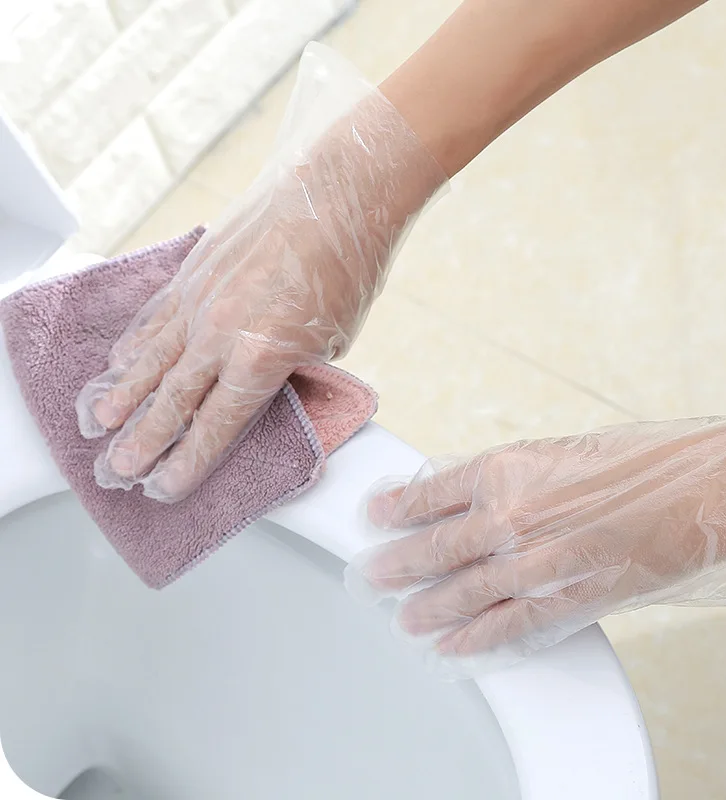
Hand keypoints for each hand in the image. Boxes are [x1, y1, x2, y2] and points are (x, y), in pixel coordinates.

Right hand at [76, 44, 444, 502]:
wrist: (336, 193)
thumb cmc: (346, 266)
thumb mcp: (333, 340)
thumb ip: (294, 369)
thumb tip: (270, 386)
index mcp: (262, 359)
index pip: (216, 425)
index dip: (189, 461)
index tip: (166, 485)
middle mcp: (221, 334)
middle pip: (173, 401)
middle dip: (144, 441)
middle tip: (119, 470)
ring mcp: (200, 300)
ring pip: (151, 359)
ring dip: (124, 396)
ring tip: (101, 423)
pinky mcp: (193, 271)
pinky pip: (154, 317)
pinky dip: (134, 343)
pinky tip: (120, 361)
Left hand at [346, 414, 725, 673]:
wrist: (694, 491)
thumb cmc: (629, 464)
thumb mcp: (549, 453)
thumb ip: (500, 480)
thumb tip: (456, 501)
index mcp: (504, 469)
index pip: (430, 492)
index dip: (396, 506)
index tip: (376, 514)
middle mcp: (512, 515)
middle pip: (437, 547)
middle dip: (398, 563)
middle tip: (372, 575)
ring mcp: (537, 561)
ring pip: (464, 591)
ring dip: (427, 606)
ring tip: (401, 616)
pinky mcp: (566, 597)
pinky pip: (509, 623)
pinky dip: (476, 637)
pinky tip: (450, 645)